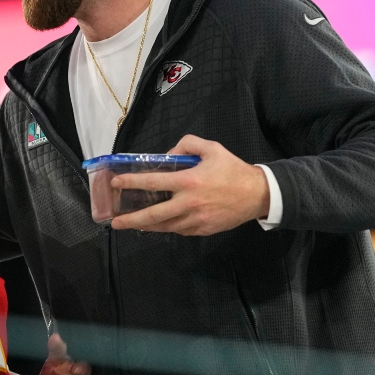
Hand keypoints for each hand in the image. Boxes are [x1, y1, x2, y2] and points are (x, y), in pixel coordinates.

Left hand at [109, 135, 269, 235]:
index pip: (153, 182)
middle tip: (115, 221)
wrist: (258, 194)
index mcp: (189, 181)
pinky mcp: (203, 230)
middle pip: (153, 215)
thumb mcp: (211, 148)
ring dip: (146, 226)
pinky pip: (179, 230)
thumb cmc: (233, 170)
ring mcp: (196, 220)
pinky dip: (167, 227)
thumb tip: (167, 154)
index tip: (116, 183)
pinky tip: (158, 224)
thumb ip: (187, 144)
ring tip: (131, 225)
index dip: (132, 182)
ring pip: (165, 227)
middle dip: (131, 219)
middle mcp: (189, 203)